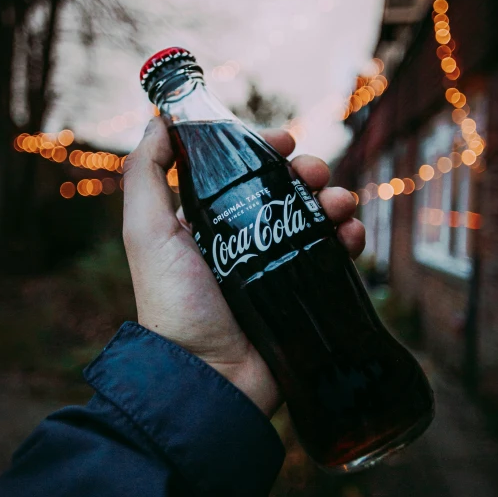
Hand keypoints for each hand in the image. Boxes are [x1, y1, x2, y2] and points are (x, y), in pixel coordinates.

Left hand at [123, 117, 364, 418]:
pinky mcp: (305, 294)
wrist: (209, 377)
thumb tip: (159, 119)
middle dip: (307, 173)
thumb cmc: (174, 304)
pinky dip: (349, 238)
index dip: (264, 151)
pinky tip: (350, 236)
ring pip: (316, 219)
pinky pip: (335, 257)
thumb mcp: (147, 232)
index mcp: (209, 223)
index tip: (283, 141)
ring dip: (334, 200)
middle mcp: (245, 241)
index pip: (242, 174)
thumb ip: (146, 174)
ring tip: (339, 205)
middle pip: (286, 191)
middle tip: (316, 174)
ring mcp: (278, 268)